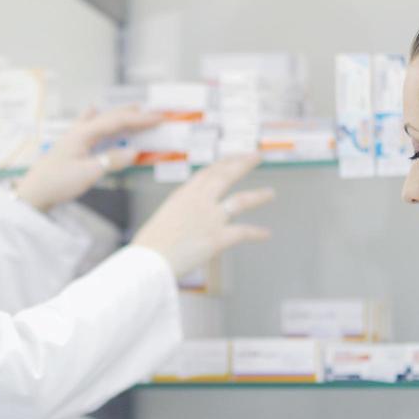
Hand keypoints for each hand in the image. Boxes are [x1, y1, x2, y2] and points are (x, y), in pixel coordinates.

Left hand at [14, 107, 159, 211]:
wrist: (34, 192)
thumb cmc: (58, 182)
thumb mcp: (87, 174)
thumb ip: (111, 161)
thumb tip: (134, 152)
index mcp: (84, 133)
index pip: (118, 121)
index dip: (141, 119)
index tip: (160, 118)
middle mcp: (80, 130)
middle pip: (111, 116)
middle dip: (135, 114)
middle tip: (156, 114)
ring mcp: (75, 135)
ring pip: (102, 119)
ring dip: (121, 115)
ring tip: (136, 111)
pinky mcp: (72, 144)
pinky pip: (90, 125)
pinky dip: (101, 119)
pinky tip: (94, 110)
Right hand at [131, 156, 274, 278]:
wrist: (148, 262)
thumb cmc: (149, 246)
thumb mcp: (162, 219)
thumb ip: (178, 215)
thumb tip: (184, 221)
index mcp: (183, 195)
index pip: (207, 173)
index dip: (222, 164)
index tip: (232, 158)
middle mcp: (199, 202)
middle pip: (226, 176)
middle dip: (243, 164)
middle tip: (256, 157)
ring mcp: (210, 218)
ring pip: (240, 200)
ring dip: (258, 196)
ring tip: (271, 193)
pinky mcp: (218, 238)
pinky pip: (243, 232)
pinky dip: (256, 233)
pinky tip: (266, 234)